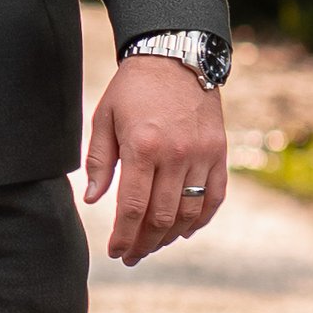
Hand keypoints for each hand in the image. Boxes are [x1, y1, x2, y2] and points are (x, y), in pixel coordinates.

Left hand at [83, 56, 226, 264]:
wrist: (176, 56)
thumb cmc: (133, 89)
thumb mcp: (104, 118)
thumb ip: (99, 161)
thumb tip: (93, 200)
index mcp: (142, 146)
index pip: (132, 206)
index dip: (123, 235)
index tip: (115, 252)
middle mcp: (176, 154)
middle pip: (162, 216)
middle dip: (144, 242)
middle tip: (131, 256)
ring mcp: (202, 154)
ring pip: (189, 211)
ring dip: (170, 236)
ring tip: (153, 245)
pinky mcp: (219, 152)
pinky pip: (214, 196)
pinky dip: (201, 218)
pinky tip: (185, 230)